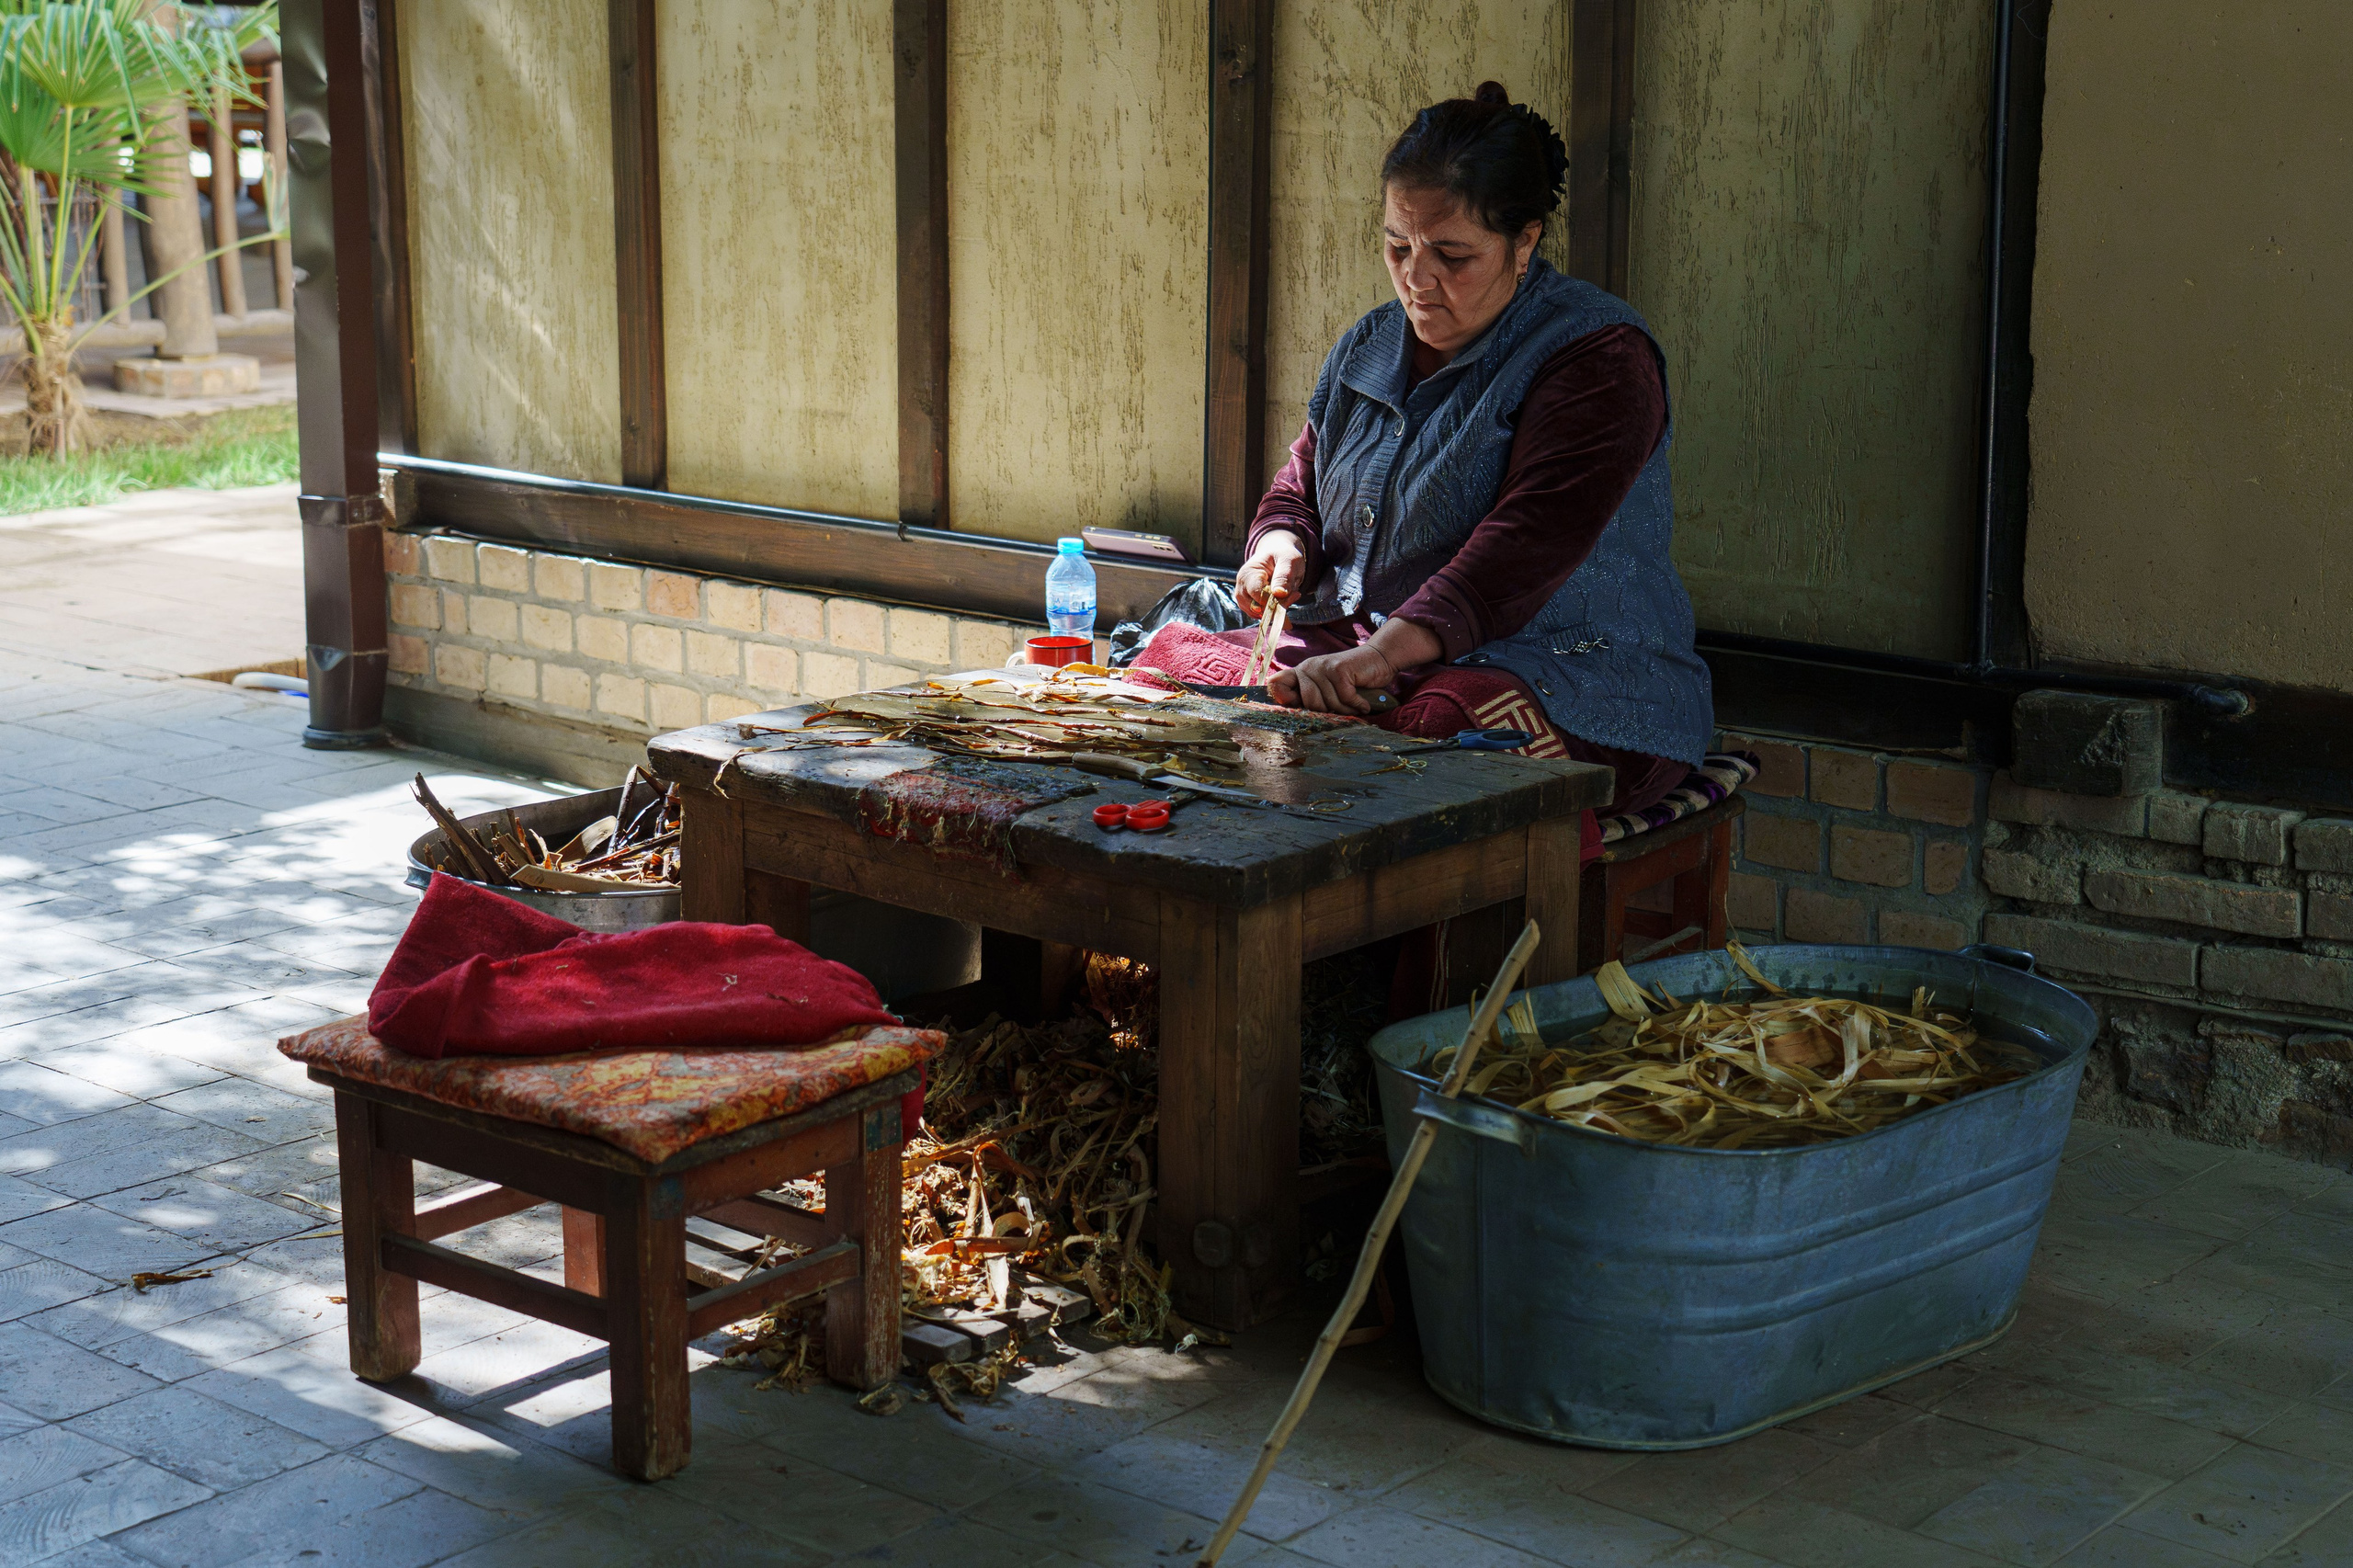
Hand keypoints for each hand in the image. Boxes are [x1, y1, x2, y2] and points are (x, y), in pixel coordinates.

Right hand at [1235, 534, 1306, 618]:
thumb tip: (1279, 593)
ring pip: (1257, 613)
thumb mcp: (1289, 560)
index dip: (1274, 599)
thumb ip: (1284, 576)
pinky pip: (1259, 615)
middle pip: (1255, 606)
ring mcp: (1244, 595)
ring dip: (1275, 609)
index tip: (1293, 594)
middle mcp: (1242, 585)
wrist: (1277, 553)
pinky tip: (1283, 600)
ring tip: (1289, 595)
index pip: (1256, 594)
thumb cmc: (1283, 555)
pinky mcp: (1249, 603)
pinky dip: (1272, 611)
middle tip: (1294, 594)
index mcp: (1249, 573)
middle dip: (1276, 605)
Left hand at [1270, 641, 1399, 714]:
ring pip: (1329, 703)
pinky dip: (1357, 704)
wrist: (1377, 660)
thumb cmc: (1352, 681)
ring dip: (1346, 709)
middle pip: (1309, 703)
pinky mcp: (1339, 669)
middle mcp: (1308, 667)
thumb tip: (1294, 718)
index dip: (1284, 698)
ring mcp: (1323, 667)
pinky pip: (1345, 699)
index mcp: (1301, 672)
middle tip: (1340, 704)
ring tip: (1353, 701)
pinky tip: (1362, 702)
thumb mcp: (1328, 691)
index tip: (1301, 705)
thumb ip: (1311, 698)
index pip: (1276, 684)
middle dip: (1329, 710)